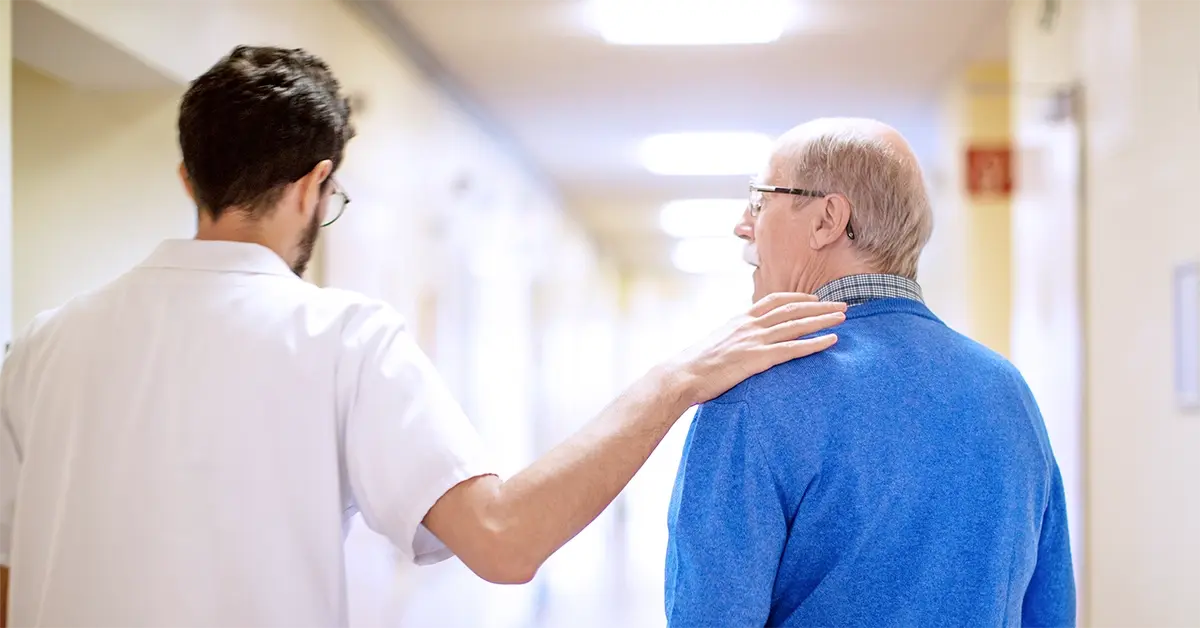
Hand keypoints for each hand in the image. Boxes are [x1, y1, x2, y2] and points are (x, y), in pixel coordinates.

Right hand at [664, 293, 845, 405]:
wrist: (681, 375)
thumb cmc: (694, 365)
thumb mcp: (715, 344)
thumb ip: (732, 340)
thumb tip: (739, 346)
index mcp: (739, 319)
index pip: (773, 301)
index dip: (797, 298)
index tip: (815, 299)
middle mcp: (749, 325)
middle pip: (791, 309)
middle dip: (819, 306)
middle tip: (841, 305)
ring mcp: (754, 340)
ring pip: (796, 324)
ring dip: (823, 319)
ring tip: (843, 317)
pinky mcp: (757, 358)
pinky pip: (792, 348)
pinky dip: (815, 342)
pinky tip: (831, 340)